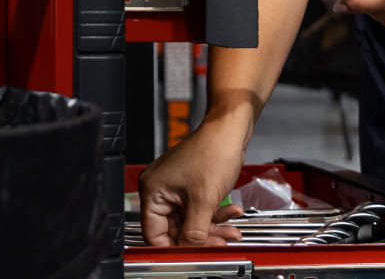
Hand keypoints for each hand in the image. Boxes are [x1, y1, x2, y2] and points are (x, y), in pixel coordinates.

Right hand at [136, 116, 248, 245]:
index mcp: (153, 190)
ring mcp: (175, 187)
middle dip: (202, 235)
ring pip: (191, 220)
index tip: (191, 254)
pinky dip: (215, 212)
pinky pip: (199, 208)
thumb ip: (195, 231)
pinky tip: (231, 210)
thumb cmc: (213, 150)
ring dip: (213, 225)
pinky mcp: (190, 185)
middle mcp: (160, 189)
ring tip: (231, 229)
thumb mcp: (204, 200)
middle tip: (220, 242)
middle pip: (176, 228)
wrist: (230, 130)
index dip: (174, 246)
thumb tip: (190, 249)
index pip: (154, 232)